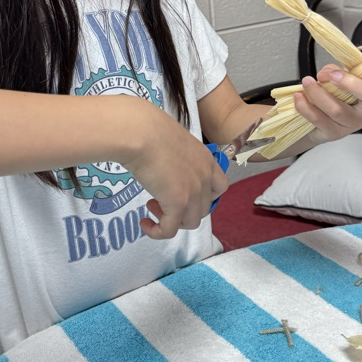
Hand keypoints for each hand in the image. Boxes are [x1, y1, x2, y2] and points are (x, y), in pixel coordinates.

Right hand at [124, 105, 226, 240]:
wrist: (141, 133)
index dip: (205, 196)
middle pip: (204, 208)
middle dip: (183, 209)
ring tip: (152, 206)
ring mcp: (193, 192)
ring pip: (191, 222)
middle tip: (160, 199)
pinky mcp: (177, 204)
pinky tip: (145, 223)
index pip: (219, 187)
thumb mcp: (174, 142)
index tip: (186, 194)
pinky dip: (157, 232)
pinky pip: (170, 230)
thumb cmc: (150, 130)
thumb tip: (166, 168)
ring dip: (172, 220)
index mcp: (206, 160)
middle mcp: (204, 178)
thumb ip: (178, 158)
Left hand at [292, 64, 361, 141]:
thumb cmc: (340, 94)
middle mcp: (360, 118)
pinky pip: (317, 120)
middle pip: (342, 108)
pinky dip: (305, 107)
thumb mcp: (343, 79)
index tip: (334, 74)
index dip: (352, 84)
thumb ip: (337, 72)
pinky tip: (299, 97)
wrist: (328, 115)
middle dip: (323, 91)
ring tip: (305, 83)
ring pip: (330, 114)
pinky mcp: (331, 133)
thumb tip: (326, 74)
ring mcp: (345, 128)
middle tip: (313, 78)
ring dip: (314, 95)